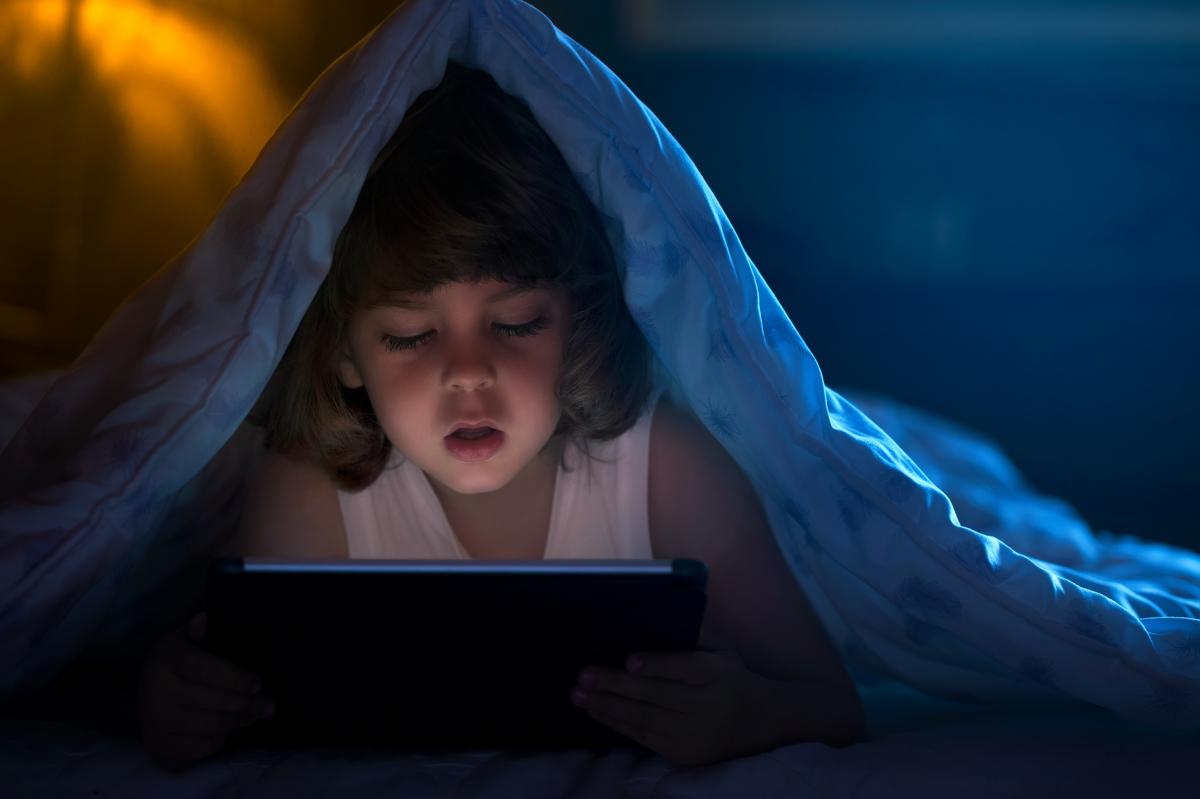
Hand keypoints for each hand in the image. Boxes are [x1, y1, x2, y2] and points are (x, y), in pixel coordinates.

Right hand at [137, 611, 273, 765]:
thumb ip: (199, 631)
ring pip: (213, 726)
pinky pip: (203, 746)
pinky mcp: (160, 743)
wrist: (144, 692)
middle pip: (216, 702)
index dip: (236, 678)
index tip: (258, 683)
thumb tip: (205, 619)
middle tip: (268, 703)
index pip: (206, 670)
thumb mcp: (184, 638)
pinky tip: (229, 726)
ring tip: (254, 713)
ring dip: (240, 721)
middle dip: (248, 704)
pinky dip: (222, 737)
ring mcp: (157, 720)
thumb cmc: (176, 661)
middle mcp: (158, 690)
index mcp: (167, 658)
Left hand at [570, 630, 778, 766]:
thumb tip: (660, 612)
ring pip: (645, 719)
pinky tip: (597, 711)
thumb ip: (695, 634)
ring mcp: (694, 734)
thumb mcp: (722, 650)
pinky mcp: (684, 753)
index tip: (629, 661)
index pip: (685, 669)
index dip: (656, 666)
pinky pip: (645, 738)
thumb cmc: (730, 676)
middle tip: (584, 677)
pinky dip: (618, 723)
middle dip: (616, 686)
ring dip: (608, 707)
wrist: (761, 721)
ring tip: (580, 696)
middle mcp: (707, 706)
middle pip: (657, 695)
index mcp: (718, 673)